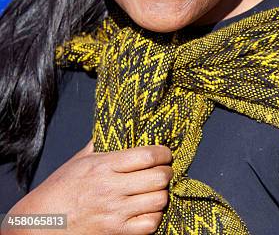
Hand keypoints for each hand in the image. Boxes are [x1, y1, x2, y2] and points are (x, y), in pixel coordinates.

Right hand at [4, 140, 172, 234]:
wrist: (39, 223)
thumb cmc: (59, 190)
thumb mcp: (79, 160)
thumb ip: (102, 144)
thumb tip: (120, 127)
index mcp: (103, 166)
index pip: (147, 155)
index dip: (163, 153)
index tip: (165, 154)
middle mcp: (111, 188)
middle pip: (159, 177)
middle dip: (166, 173)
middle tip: (163, 172)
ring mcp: (114, 212)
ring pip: (159, 200)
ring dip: (162, 195)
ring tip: (155, 191)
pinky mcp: (116, 232)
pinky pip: (150, 224)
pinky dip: (154, 216)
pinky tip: (147, 210)